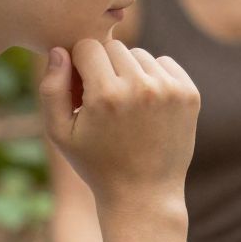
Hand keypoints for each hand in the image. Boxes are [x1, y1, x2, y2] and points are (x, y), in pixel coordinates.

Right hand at [40, 40, 198, 208]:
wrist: (144, 195)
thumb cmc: (96, 164)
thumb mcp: (59, 133)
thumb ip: (51, 89)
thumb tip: (59, 50)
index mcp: (106, 95)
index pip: (87, 46)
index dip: (80, 66)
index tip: (82, 91)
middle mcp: (141, 87)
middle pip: (114, 47)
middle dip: (105, 67)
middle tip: (104, 99)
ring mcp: (170, 90)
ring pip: (140, 55)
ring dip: (130, 71)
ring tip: (126, 105)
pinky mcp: (190, 94)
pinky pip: (165, 63)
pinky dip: (154, 76)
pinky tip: (147, 105)